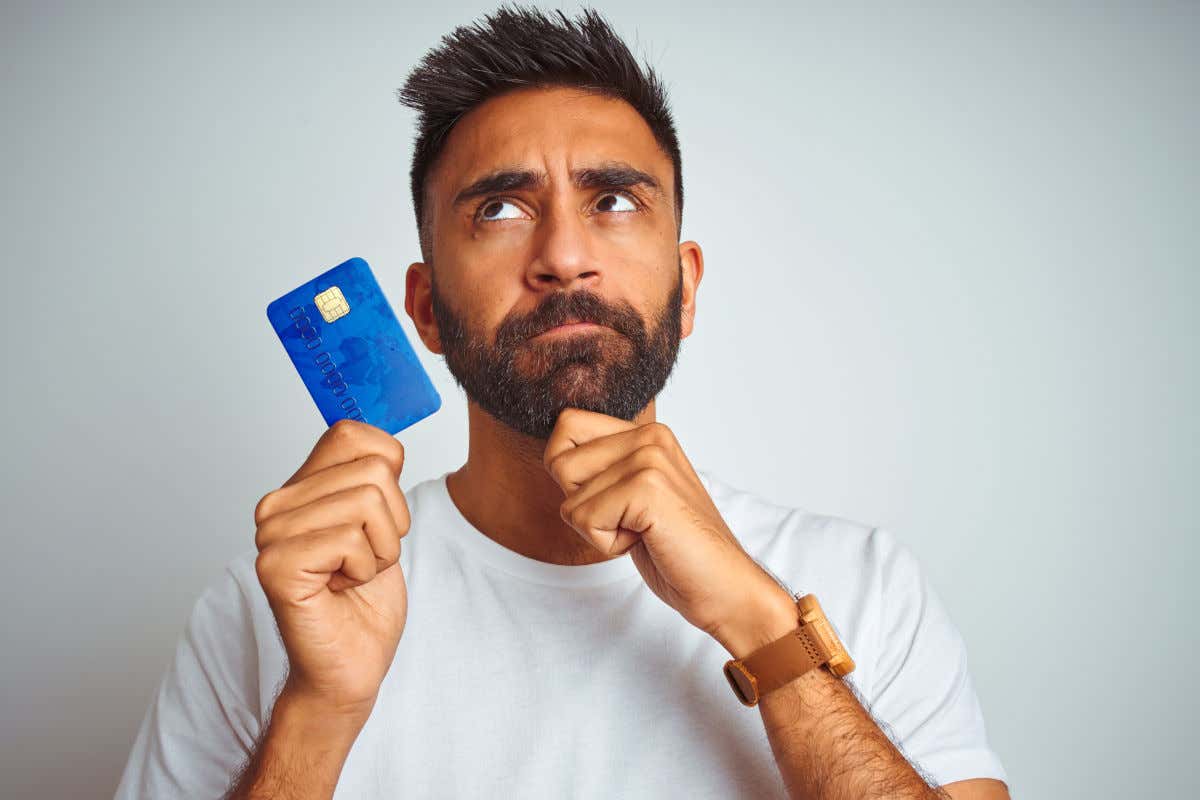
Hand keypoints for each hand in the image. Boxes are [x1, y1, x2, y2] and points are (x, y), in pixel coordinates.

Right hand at [253, 418, 410, 719]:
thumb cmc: (364, 602)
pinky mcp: (277, 564)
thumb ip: (374, 479)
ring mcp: (271, 534)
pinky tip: (340, 590)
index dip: (388, 474)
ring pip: (368, 502)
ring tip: (351, 576)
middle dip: (391, 524)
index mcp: (300, 489)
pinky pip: (350, 538)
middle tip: (363, 561)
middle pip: (373, 471)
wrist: (349, 667)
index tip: (375, 522)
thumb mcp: (382, 525)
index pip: (351, 434)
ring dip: (380, 550)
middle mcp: (277, 505)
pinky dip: (364, 570)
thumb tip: (386, 443)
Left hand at [543, 408, 793, 655]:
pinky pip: (584, 519)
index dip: (571, 474)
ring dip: (598, 529)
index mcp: (647, 433)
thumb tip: (555, 456)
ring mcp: (649, 459)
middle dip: (583, 505)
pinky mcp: (647, 488)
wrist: (724, 586)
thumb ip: (602, 469)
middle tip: (630, 521)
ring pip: (570, 498)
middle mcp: (650, 437)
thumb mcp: (633, 496)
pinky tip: (645, 542)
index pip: (567, 426)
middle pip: (558, 461)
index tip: (614, 501)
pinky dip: (607, 544)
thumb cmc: (676, 548)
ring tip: (641, 532)